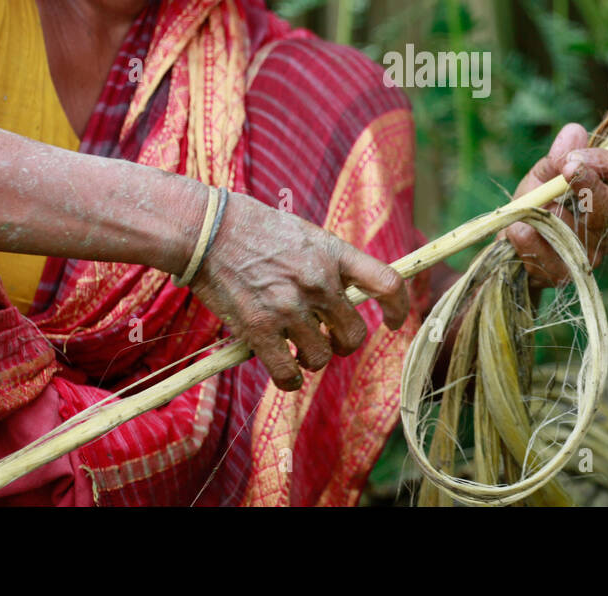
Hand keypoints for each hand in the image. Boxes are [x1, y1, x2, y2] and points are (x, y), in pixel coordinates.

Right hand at [188, 191, 409, 390]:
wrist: (207, 230)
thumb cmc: (252, 228)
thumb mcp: (304, 234)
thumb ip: (328, 263)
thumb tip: (345, 296)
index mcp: (333, 253)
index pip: (386, 283)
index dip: (399, 307)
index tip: (394, 321)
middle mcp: (318, 281)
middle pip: (354, 334)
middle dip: (343, 343)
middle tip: (326, 339)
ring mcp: (290, 307)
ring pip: (321, 357)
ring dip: (311, 358)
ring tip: (294, 346)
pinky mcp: (260, 329)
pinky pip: (288, 373)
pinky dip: (288, 378)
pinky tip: (283, 369)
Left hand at [500, 123, 607, 287]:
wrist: (514, 242)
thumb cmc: (536, 200)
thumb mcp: (543, 173)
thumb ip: (558, 155)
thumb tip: (573, 133)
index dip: (601, 162)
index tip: (572, 159)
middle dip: (586, 186)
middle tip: (563, 169)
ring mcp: (593, 253)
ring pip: (579, 233)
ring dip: (548, 216)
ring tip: (524, 207)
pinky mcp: (569, 274)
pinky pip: (552, 258)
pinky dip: (531, 241)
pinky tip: (517, 230)